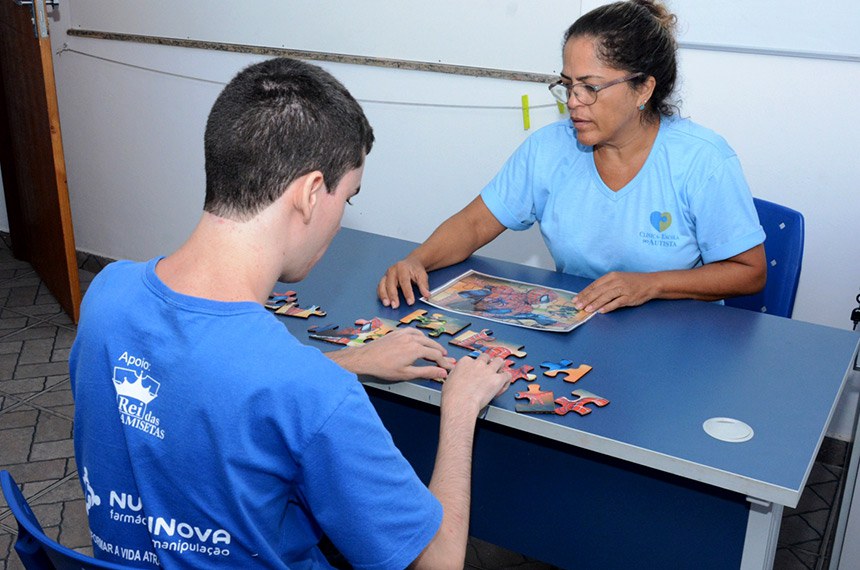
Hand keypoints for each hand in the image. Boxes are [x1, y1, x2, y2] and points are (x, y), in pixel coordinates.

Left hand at [328, 328, 454, 381]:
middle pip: (432, 344)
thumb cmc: (385, 368)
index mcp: (416, 349)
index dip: (444, 362)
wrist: (366, 358)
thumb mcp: (407, 373)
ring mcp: (404, 333)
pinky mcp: (397, 332)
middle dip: (440, 352)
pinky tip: (419, 340)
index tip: (449, 368)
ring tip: (435, 350)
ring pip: (423, 336)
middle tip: (446, 359)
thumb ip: (427, 372)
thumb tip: (443, 372)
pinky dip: (420, 336)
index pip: (436, 355)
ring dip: (431, 343)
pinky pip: (413, 331)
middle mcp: (412, 338)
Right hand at [378, 257, 430, 308]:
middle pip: (391, 283)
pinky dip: (381, 294)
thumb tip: (427, 295)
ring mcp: (387, 275)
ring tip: (387, 305)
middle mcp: (392, 270)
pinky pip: (380, 287)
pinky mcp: (384, 279)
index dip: (407, 293)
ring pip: (382, 285)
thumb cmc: (415, 270)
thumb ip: (424, 285)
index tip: (410, 302)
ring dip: (384, 295)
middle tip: (395, 306)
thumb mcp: (422, 275)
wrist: (411, 263)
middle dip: (393, 296)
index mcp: (402, 268)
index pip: (404, 282)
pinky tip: (384, 301)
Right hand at [441, 353, 509, 416]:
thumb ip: (455, 374)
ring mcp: (488, 371)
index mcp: (465, 362)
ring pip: (499, 361)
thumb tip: (456, 376)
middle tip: (489, 368)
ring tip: (500, 371)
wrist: (461, 403)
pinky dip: (507, 379)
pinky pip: (507, 375)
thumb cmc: (453, 396)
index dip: (475, 365)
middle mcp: (477, 364)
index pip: (473, 358)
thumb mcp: (448, 380)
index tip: (476, 370)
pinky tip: (504, 383)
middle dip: (488, 362)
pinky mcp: (497, 380)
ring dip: (499, 365)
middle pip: (486, 357)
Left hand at [573, 271, 655, 313]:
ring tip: (587, 309)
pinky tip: (600, 311)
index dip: (584, 293)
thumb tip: (591, 295)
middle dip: (586, 299)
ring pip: (605, 297)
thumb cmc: (632, 282)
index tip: (576, 299)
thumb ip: (605, 286)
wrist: (650, 283)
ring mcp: (623, 289)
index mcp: (611, 276)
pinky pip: (616, 303)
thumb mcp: (618, 279)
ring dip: (595, 304)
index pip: (594, 285)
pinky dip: (608, 307)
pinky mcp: (629, 297)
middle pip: (598, 291)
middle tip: (578, 306)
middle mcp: (616, 281)